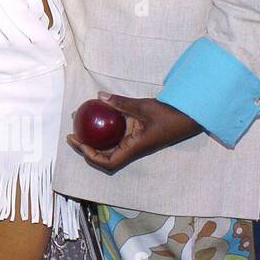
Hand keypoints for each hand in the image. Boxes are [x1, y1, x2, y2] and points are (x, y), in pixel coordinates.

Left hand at [66, 92, 202, 172]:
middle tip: (71, 135)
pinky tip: (96, 116)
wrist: (189, 116)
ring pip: (109, 145)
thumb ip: (121, 103)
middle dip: (85, 147)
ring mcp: (134, 141)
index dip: (92, 157)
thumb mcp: (144, 107)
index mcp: (135, 148)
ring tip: (78, 124)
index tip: (80, 143)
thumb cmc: (169, 115)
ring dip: (93, 138)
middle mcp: (132, 148)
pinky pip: (117, 134)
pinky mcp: (136, 133)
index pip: (109, 162)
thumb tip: (99, 97)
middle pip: (105, 156)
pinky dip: (105, 128)